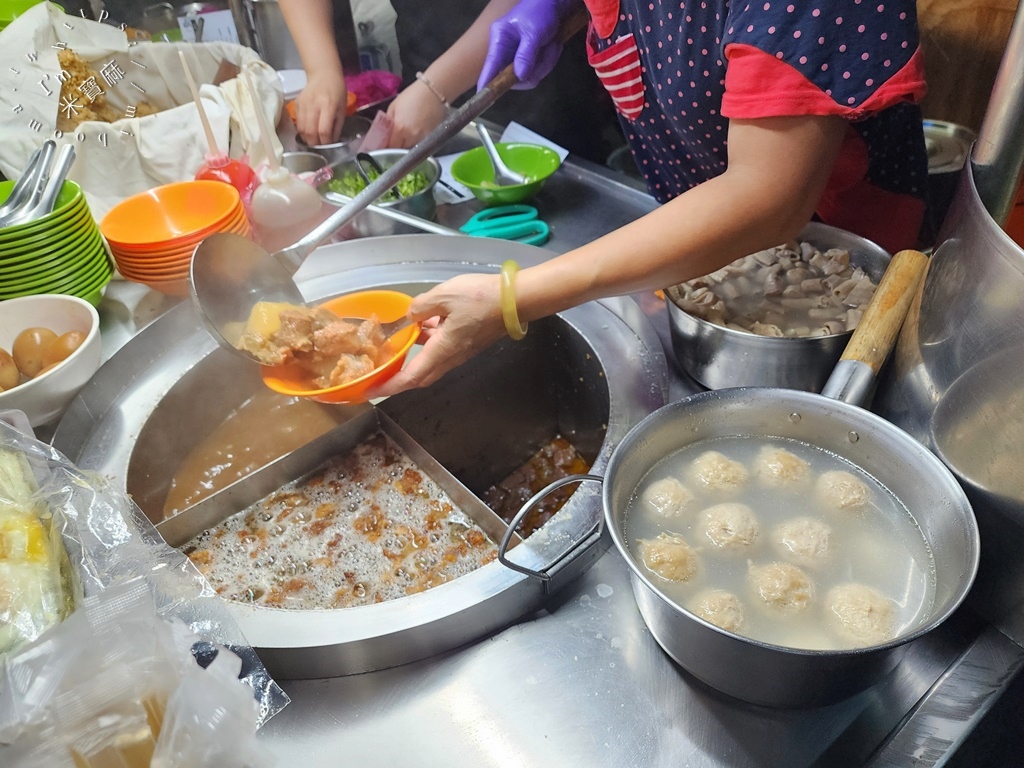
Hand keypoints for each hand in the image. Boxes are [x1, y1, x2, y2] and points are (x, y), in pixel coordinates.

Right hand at [293, 69, 346, 145]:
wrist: (323, 74)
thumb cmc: (337, 92)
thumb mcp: (342, 109)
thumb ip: (337, 127)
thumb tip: (331, 143)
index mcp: (328, 105)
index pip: (323, 129)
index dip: (325, 141)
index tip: (328, 147)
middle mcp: (313, 105)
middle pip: (310, 131)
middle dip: (315, 143)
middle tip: (319, 148)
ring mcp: (303, 104)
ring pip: (301, 128)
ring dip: (307, 139)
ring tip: (313, 142)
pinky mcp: (296, 103)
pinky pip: (297, 122)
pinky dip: (302, 130)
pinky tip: (308, 131)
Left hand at [368, 273, 507, 396]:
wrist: (515, 300)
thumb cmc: (480, 298)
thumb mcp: (443, 295)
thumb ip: (421, 307)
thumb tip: (411, 315)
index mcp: (442, 350)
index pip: (411, 377)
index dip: (389, 386)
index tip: (371, 392)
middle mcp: (451, 357)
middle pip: (421, 377)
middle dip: (399, 379)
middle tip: (380, 374)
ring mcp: (461, 352)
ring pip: (431, 363)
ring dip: (414, 358)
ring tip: (397, 344)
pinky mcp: (468, 343)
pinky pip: (442, 350)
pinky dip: (427, 344)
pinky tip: (423, 325)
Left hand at [386, 83, 447, 147]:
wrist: (433, 91)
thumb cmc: (412, 95)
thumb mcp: (394, 106)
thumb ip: (388, 122)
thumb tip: (384, 133)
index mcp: (400, 129)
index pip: (390, 147)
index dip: (386, 146)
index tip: (385, 144)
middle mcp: (411, 136)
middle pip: (401, 149)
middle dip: (397, 146)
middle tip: (395, 139)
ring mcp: (423, 138)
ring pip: (411, 147)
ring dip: (407, 144)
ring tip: (407, 134)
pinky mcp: (431, 136)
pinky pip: (421, 143)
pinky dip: (417, 140)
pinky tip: (417, 131)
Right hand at [477, 0, 576, 90]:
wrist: (554, 5)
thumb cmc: (540, 12)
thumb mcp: (534, 33)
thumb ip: (526, 55)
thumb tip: (519, 76)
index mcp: (499, 39)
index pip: (490, 64)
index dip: (487, 81)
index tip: (483, 96)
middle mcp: (504, 50)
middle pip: (513, 76)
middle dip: (534, 69)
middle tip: (546, 52)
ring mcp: (516, 57)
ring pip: (528, 76)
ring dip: (544, 63)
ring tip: (550, 45)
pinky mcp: (526, 60)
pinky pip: (536, 72)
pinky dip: (547, 62)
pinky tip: (551, 47)